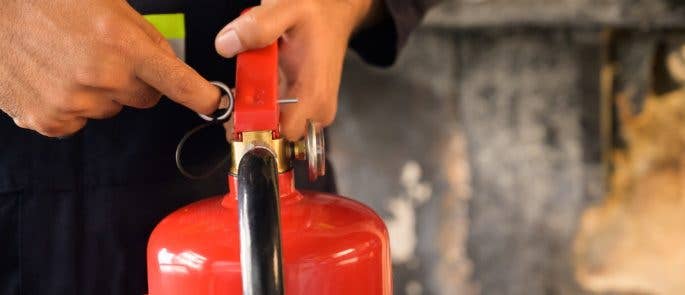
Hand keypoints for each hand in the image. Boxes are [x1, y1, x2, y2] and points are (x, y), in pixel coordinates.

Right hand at [0, 0, 218, 136]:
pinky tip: (51, 78)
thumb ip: (146, 40)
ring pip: (110, 110)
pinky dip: (70, 105)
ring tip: (68, 61)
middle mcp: (102, 78)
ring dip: (99, 92)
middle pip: (144, 99)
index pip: (177, 82)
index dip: (201, 96)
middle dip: (133, 82)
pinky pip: (78, 122)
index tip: (215, 104)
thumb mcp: (108, 7)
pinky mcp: (49, 121)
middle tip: (102, 55)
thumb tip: (171, 67)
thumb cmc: (47, 3)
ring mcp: (74, 103)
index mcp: (122, 45)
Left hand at [215, 0, 377, 139]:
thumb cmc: (317, 14)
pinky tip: (264, 78)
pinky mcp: (307, 106)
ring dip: (258, 104)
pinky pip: (279, 113)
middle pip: (274, 132)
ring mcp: (313, 109)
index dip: (254, 123)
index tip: (239, 105)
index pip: (280, 134)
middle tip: (246, 81)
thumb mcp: (286, 10)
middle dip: (252, 112)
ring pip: (274, 123)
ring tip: (257, 74)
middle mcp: (317, 108)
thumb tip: (227, 44)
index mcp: (313, 94)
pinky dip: (265, 99)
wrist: (334, 13)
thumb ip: (258, 27)